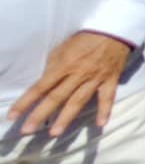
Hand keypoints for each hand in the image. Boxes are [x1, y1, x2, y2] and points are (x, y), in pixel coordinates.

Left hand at [10, 31, 133, 135]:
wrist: (114, 30)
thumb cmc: (84, 38)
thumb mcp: (63, 47)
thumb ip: (53, 66)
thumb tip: (45, 83)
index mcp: (64, 65)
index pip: (40, 87)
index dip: (25, 101)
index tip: (12, 115)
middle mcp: (78, 74)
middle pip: (56, 97)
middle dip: (40, 114)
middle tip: (27, 130)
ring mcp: (95, 78)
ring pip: (78, 101)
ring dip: (66, 118)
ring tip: (54, 133)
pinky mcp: (110, 80)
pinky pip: (107, 97)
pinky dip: (105, 111)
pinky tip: (100, 125)